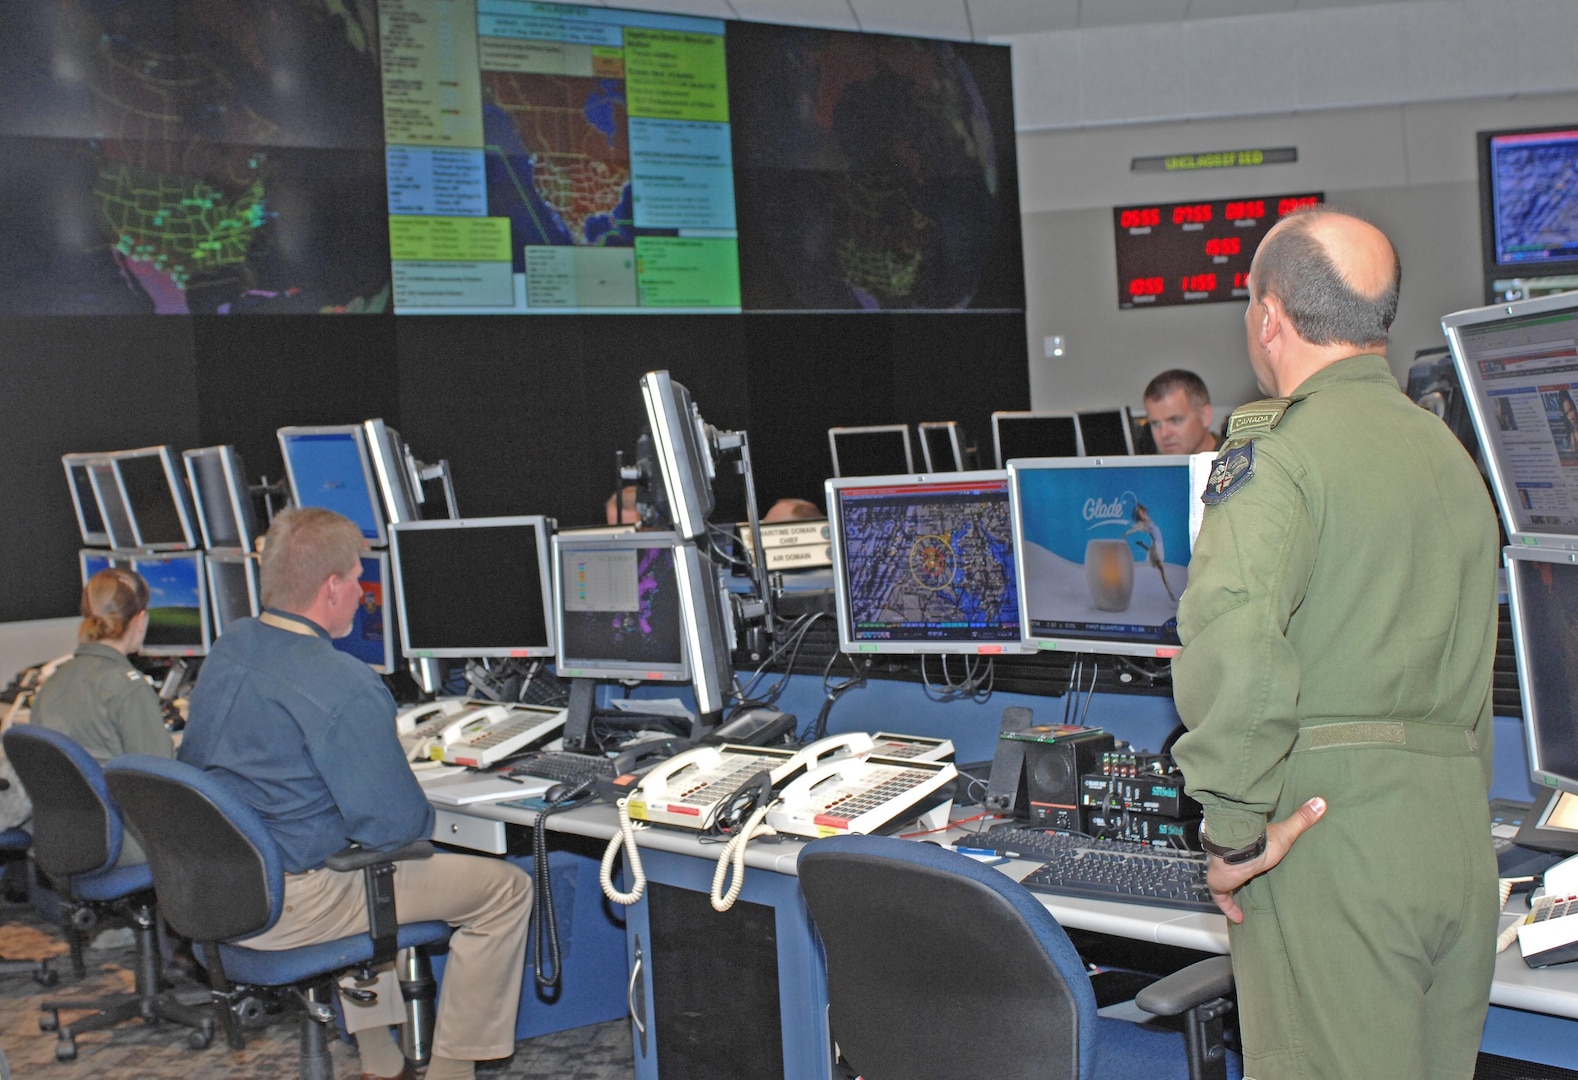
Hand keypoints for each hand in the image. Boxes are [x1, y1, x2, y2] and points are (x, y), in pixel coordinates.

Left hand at [1207, 797, 1325, 923]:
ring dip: (1233, 889)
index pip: (1244, 848)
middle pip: (1233, 865)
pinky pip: (1222, 898)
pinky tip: (1239, 918)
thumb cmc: (1260, 841)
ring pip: (1225, 880)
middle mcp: (1230, 855)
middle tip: (1248, 880)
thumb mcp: (1286, 832)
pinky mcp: (1218, 883)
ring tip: (1243, 900)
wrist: (1238, 849)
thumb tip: (1321, 801)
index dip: (1248, 853)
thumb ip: (1302, 819)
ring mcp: (1222, 869)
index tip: (1253, 859)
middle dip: (1238, 872)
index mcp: (1244, 843)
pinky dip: (1229, 907)